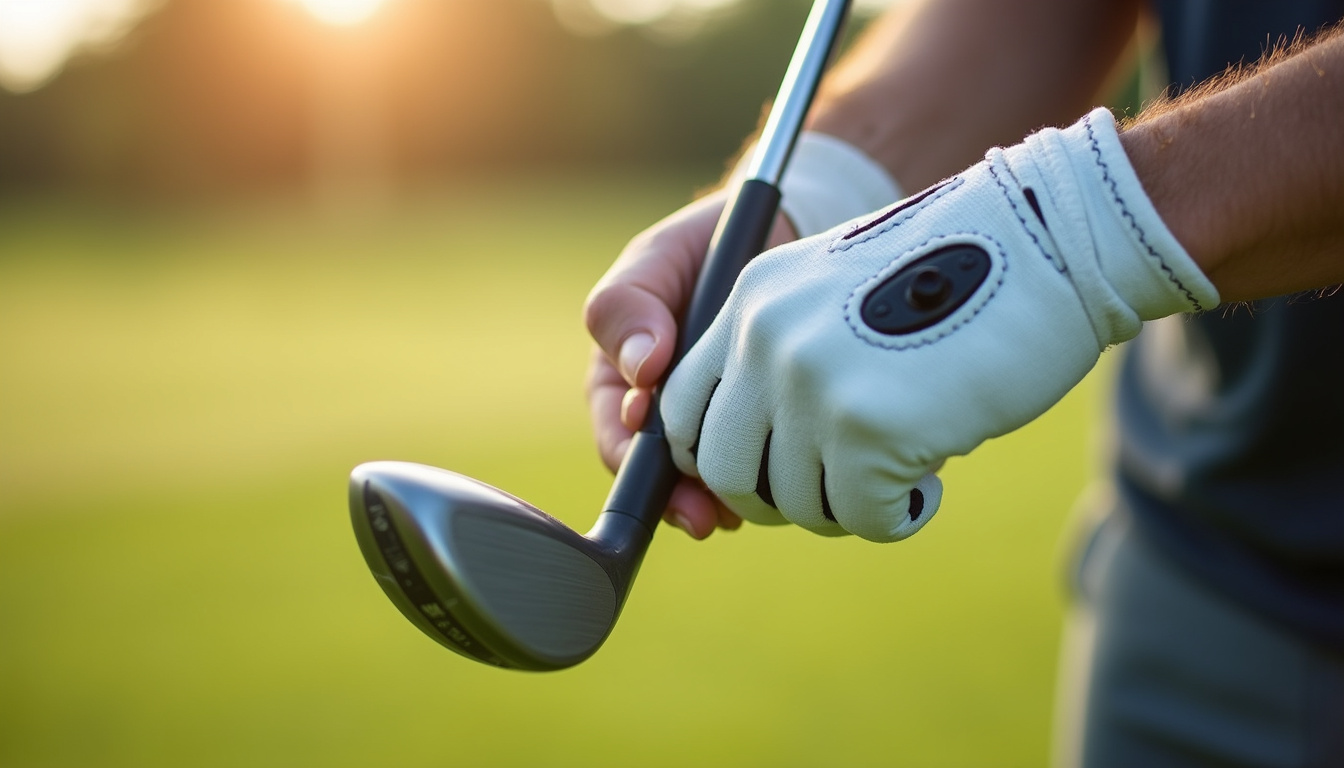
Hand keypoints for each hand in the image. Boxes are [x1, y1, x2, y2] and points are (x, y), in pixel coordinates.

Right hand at [583, 192, 798, 538]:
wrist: (784, 231)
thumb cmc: (708, 241)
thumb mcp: (659, 258)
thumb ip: (630, 305)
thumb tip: (640, 370)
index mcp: (626, 377)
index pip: (617, 438)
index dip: (631, 459)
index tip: (659, 456)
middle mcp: (667, 410)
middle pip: (661, 477)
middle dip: (678, 501)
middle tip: (705, 517)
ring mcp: (719, 422)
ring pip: (711, 483)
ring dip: (723, 499)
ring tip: (744, 509)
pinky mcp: (767, 425)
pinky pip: (761, 467)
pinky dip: (765, 479)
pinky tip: (778, 482)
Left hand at [661, 108, 1218, 541]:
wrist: (1050, 236)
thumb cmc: (963, 269)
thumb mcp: (843, 293)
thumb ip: (788, 355)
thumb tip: (765, 456)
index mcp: (752, 300)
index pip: (681, 406)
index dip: (716, 459)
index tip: (767, 474)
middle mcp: (766, 338)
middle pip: (723, 468)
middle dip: (776, 498)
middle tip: (835, 490)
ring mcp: (812, 382)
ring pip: (793, 501)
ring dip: (846, 506)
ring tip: (897, 474)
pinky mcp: (868, 427)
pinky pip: (860, 515)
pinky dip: (896, 515)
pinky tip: (929, 484)